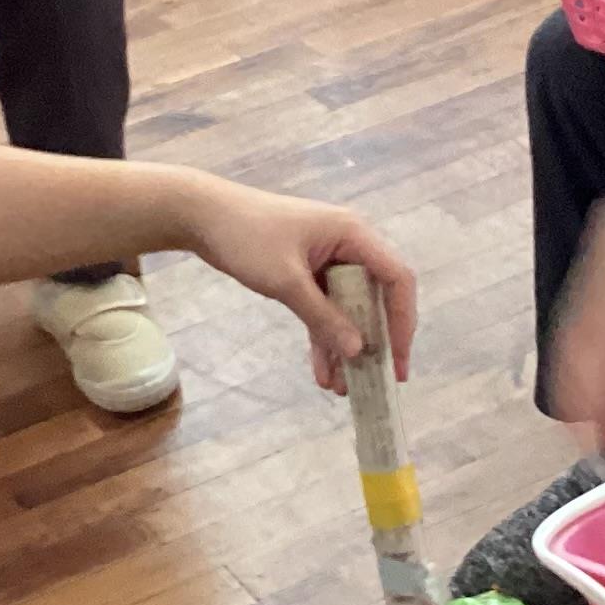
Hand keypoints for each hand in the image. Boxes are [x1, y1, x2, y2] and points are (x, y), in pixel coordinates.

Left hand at [177, 177, 418, 392]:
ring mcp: (327, 260)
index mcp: (353, 234)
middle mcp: (348, 246)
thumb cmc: (246, 237)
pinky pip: (324, 309)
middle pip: (375, 298)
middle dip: (374, 341)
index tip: (397, 360)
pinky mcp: (307, 272)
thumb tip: (358, 350)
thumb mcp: (286, 281)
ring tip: (343, 388)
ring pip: (348, 309)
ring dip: (346, 346)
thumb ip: (323, 316)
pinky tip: (322, 372)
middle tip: (378, 380)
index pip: (396, 278)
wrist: (202, 215)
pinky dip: (323, 337)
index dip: (402, 321)